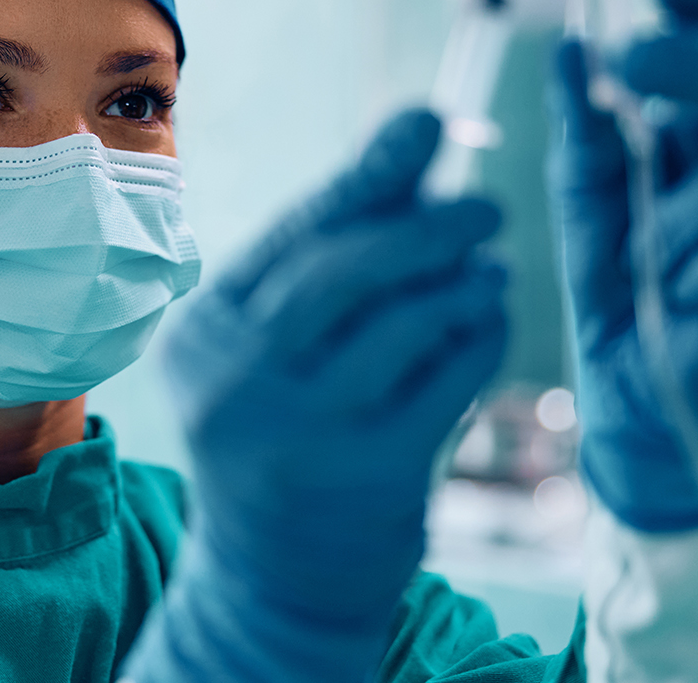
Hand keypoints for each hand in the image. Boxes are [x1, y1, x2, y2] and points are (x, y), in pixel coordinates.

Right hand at [123, 108, 507, 682]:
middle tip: (486, 207)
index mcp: (206, 334)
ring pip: (405, 320)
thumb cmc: (287, 432)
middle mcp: (237, 380)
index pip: (294, 235)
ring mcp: (299, 432)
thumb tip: (415, 129)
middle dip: (428, 225)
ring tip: (491, 271)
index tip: (428, 118)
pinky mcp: (367, 474)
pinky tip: (489, 320)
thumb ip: (336, 247)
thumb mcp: (281, 345)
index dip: (368, 174)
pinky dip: (481, 335)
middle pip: (346, 268)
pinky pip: (447, 378)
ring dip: (465, 281)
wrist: (274, 579)